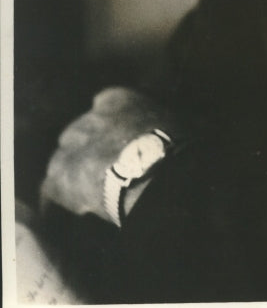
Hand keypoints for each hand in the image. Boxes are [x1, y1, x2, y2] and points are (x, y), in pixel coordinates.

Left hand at [40, 87, 173, 221]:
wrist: (156, 175)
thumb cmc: (172, 147)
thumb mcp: (168, 123)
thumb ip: (154, 122)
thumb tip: (161, 131)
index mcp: (117, 99)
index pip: (104, 104)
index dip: (109, 125)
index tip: (117, 138)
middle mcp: (90, 117)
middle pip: (78, 131)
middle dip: (86, 147)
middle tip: (102, 167)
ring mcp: (73, 146)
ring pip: (62, 159)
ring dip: (72, 173)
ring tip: (85, 190)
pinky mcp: (62, 176)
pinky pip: (52, 188)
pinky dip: (59, 198)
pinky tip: (69, 208)